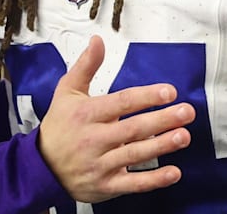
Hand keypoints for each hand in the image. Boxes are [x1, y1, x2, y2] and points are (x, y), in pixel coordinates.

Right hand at [37, 36, 193, 203]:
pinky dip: (154, 179)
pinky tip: (173, 172)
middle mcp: (93, 139)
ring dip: (161, 146)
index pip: (120, 102)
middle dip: (162, 120)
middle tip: (186, 112)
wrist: (40, 166)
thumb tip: (98, 41)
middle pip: (132, 129)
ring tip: (183, 136)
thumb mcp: (67, 91)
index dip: (146, 96)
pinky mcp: (105, 185)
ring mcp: (99, 164)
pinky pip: (132, 184)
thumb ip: (86, 66)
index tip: (168, 91)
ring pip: (134, 155)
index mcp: (86, 113)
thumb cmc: (59, 125)